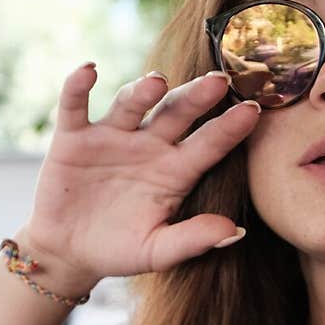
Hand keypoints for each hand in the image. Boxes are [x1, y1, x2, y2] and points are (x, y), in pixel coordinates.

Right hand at [21, 66, 260, 294]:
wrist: (71, 254)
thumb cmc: (120, 251)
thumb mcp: (158, 252)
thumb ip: (193, 240)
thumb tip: (236, 231)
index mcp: (176, 171)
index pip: (208, 145)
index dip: (229, 129)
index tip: (254, 111)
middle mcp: (148, 146)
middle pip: (176, 113)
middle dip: (196, 97)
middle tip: (218, 81)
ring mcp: (112, 137)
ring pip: (130, 104)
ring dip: (143, 91)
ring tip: (158, 82)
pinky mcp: (74, 138)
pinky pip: (75, 106)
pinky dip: (78, 87)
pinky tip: (88, 71)